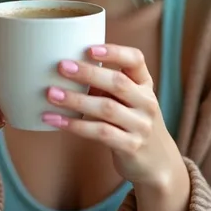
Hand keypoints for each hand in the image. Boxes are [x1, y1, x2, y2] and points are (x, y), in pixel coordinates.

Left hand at [43, 45, 178, 185]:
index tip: (89, 49)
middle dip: (88, 73)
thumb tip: (68, 69)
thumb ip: (107, 84)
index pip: (135, 60)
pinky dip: (76, 125)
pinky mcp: (131, 146)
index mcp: (144, 84)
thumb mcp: (129, 99)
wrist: (158, 162)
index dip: (114, 52)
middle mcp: (146, 102)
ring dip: (76, 100)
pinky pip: (100, 133)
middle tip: (62, 67)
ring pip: (106, 108)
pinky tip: (56, 120)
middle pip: (118, 83)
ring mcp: (141, 125)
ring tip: (51, 94)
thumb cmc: (132, 121)